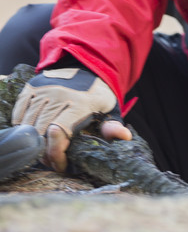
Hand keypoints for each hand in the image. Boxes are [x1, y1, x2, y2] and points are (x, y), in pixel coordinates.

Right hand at [11, 67, 130, 172]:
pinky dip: (23, 127)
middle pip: (41, 133)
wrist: (86, 66)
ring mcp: (44, 89)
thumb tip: (125, 137)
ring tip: (44, 149)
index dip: (56, 155)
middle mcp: (59, 94)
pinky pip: (19, 113)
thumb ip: (112, 126)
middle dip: (45, 153)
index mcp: (80, 103)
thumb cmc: (97, 95)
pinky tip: (34, 132)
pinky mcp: (32, 86)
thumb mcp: (109, 109)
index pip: (58, 133)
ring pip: (28, 125)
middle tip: (53, 160)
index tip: (61, 165)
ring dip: (33, 143)